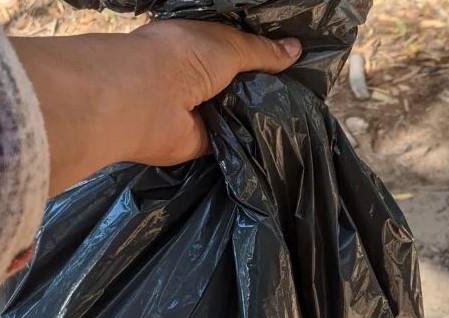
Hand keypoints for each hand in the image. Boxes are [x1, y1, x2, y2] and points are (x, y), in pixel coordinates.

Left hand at [11, 20, 300, 194]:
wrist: (145, 99)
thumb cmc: (183, 57)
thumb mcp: (230, 45)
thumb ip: (262, 51)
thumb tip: (295, 50)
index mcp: (201, 47)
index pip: (238, 52)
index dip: (264, 58)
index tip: (295, 66)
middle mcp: (199, 79)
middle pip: (239, 85)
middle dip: (265, 89)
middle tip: (303, 95)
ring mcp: (199, 111)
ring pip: (237, 113)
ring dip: (259, 116)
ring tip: (297, 118)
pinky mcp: (200, 141)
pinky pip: (232, 141)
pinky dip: (250, 142)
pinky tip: (277, 142)